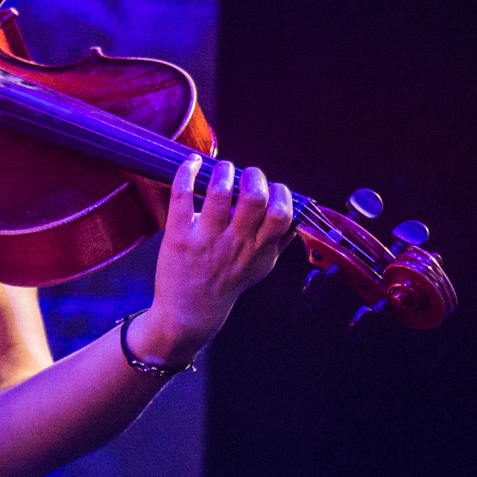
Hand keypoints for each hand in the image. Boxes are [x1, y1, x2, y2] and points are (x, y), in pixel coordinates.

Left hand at [131, 156, 295, 365]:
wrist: (190, 313)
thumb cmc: (226, 285)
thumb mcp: (260, 267)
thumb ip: (278, 242)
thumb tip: (297, 217)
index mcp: (260, 248)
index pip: (281, 213)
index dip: (280, 193)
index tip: (271, 187)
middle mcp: (236, 242)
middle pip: (254, 197)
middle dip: (253, 176)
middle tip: (245, 174)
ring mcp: (207, 239)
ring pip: (219, 192)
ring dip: (222, 171)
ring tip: (221, 168)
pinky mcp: (178, 235)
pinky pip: (182, 196)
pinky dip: (186, 173)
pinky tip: (192, 163)